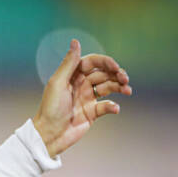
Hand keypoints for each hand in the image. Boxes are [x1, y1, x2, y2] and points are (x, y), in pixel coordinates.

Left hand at [32, 39, 131, 157]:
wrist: (49, 135)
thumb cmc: (50, 108)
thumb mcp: (58, 83)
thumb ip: (68, 63)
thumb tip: (75, 41)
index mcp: (72, 75)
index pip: (92, 62)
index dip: (105, 62)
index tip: (115, 67)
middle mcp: (81, 85)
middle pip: (103, 74)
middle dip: (116, 74)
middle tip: (125, 78)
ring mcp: (87, 98)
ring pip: (108, 87)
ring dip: (119, 87)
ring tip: (127, 90)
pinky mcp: (92, 113)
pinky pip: (106, 106)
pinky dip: (112, 106)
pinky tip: (114, 108)